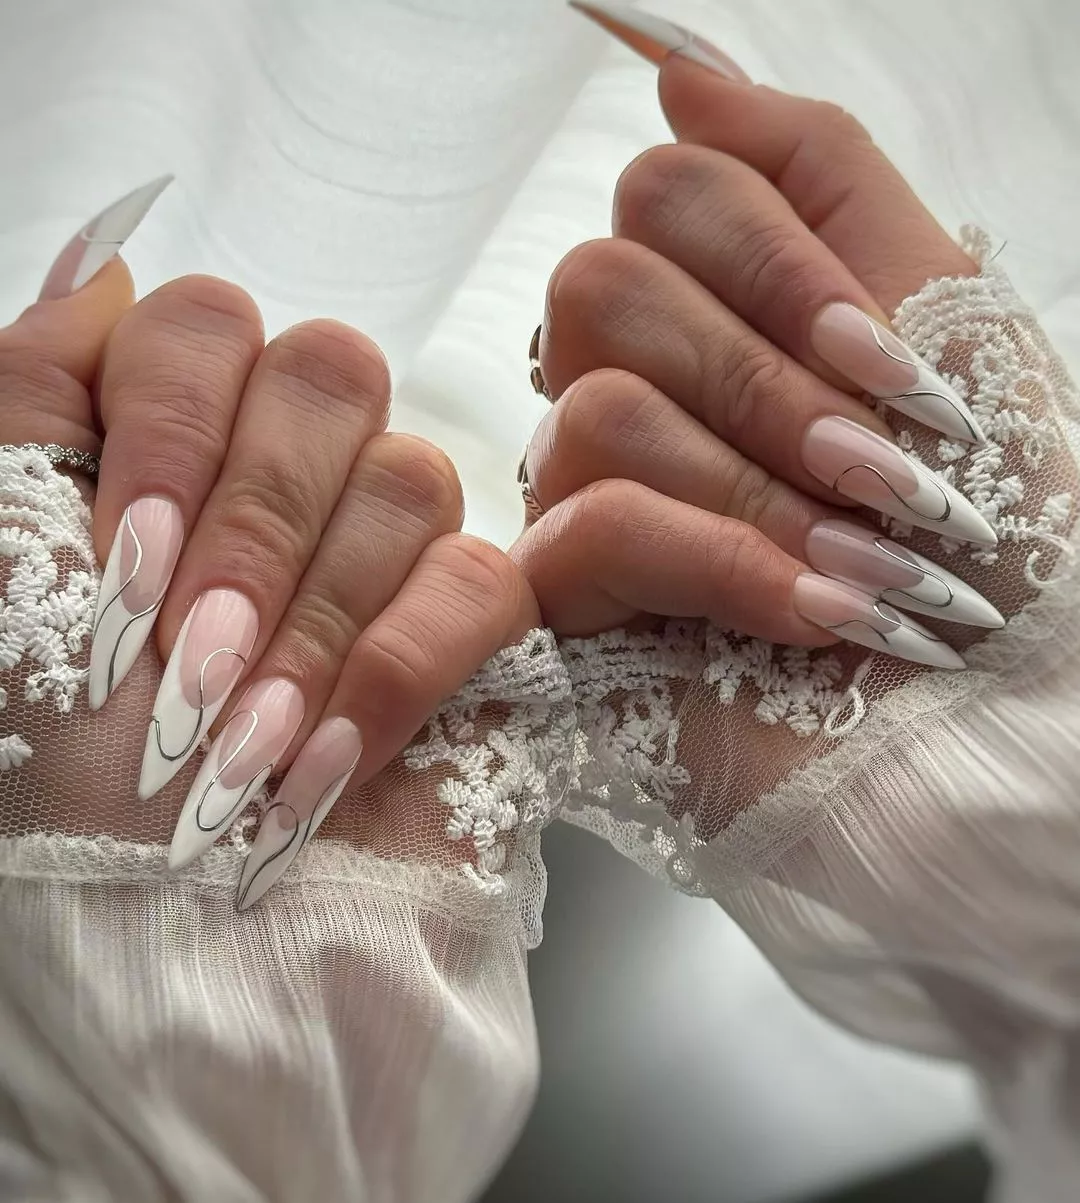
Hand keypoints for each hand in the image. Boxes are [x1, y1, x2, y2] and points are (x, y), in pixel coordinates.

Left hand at [1, 182, 538, 907]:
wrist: (151, 949)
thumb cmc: (44, 779)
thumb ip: (23, 401)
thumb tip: (103, 260)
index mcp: (160, 445)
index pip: (198, 322)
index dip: (168, 421)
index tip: (124, 566)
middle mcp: (277, 476)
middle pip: (330, 374)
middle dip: (257, 524)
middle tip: (196, 662)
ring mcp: (379, 551)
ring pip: (413, 476)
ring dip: (318, 616)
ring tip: (248, 739)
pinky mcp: (463, 632)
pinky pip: (483, 584)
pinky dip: (399, 670)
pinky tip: (328, 764)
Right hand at [513, 18, 1061, 678]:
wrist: (1014, 715)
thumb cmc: (1004, 523)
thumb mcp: (938, 305)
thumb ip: (815, 170)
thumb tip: (676, 71)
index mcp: (715, 316)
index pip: (665, 189)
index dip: (774, 260)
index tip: (895, 369)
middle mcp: (635, 393)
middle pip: (601, 286)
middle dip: (768, 383)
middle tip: (882, 476)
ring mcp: (590, 499)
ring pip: (596, 409)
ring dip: (762, 487)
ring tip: (867, 570)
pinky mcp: (573, 606)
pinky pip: (587, 525)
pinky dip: (721, 560)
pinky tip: (809, 618)